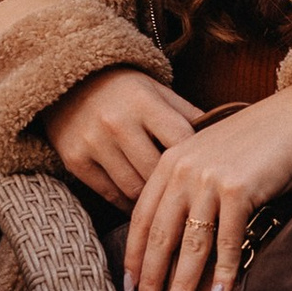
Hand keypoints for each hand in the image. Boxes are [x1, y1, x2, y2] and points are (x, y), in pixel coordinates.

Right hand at [43, 67, 200, 207]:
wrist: (67, 80)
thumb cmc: (125, 89)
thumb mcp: (158, 92)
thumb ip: (188, 115)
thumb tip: (224, 143)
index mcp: (144, 102)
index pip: (182, 142)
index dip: (199, 164)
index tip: (211, 180)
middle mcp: (117, 122)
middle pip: (157, 172)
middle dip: (176, 190)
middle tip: (194, 205)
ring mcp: (93, 142)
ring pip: (134, 188)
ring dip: (154, 202)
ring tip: (170, 210)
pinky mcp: (75, 159)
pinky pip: (109, 193)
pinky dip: (128, 204)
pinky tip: (142, 207)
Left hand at [123, 92, 291, 290]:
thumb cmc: (255, 143)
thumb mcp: (208, 158)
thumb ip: (188, 189)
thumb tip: (177, 244)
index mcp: (170, 162)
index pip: (142, 218)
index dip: (135, 257)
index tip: (132, 287)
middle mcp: (183, 170)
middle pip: (159, 236)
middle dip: (151, 280)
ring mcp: (210, 180)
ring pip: (190, 245)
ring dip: (181, 287)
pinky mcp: (238, 190)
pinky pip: (227, 242)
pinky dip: (223, 273)